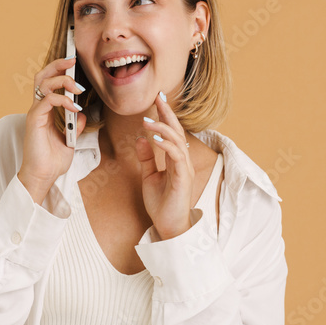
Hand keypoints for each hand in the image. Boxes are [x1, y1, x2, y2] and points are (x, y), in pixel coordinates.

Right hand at [18, 57, 86, 202]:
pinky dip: (63, 99)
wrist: (42, 176)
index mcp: (45, 111)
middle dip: (58, 65)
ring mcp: (35, 113)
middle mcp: (38, 108)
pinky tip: (73, 106)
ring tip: (77, 87)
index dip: (59, 70)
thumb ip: (75, 125)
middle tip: (73, 60)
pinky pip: (48, 100)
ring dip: (62, 80)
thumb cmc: (52, 161)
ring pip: (44, 83)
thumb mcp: (70, 140)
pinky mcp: (35, 119)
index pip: (49, 82)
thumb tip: (82, 113)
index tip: (74, 63)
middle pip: (42, 76)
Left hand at [135, 92, 194, 239]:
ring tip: (148, 121)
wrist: (168, 226)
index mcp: (176, 160)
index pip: (171, 133)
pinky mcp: (183, 178)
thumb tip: (141, 139)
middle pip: (177, 131)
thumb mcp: (149, 176)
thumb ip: (146, 158)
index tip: (157, 100)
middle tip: (158, 98)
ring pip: (178, 141)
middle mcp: (183, 161)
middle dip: (168, 113)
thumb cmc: (161, 204)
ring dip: (163, 128)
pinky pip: (177, 156)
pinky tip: (154, 139)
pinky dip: (166, 145)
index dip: (166, 116)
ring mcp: (185, 169)